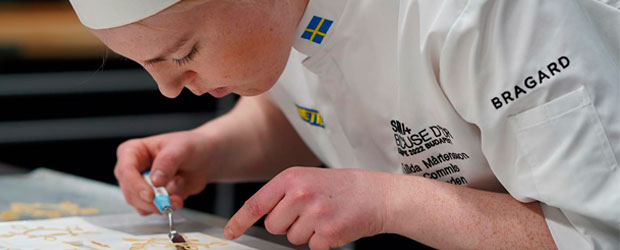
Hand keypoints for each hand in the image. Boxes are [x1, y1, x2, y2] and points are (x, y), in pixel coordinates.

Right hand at [113, 129, 214, 214]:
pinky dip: (167, 207)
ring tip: (179, 192)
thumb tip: (155, 181)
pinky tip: (178, 196)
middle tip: (172, 199)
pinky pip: (153, 210)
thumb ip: (167, 162)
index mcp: (133, 151)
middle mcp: (133, 170)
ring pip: (141, 204)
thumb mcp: (181, 148)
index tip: (151, 195)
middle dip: (153, 200)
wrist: (205, 158)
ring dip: (162, 203)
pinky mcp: (151, 198)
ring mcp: (141, 185)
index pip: (125, 170)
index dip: (136, 185)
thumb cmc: (190, 146)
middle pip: (131, 192)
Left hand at [224, 167, 392, 249]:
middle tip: (310, 213)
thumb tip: (264, 214)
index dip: (240, 220)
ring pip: (292, 238)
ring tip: (325, 216)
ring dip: (307, 233)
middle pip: (273, 226)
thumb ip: (285, 193)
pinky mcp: (327, 233)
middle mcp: (299, 194)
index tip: (230, 231)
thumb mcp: (309, 179)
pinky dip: (322, 241)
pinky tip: (334, 225)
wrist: (378, 195)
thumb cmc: (344, 187)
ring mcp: (313, 214)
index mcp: (291, 178)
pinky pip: (312, 247)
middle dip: (287, 225)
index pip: (256, 203)